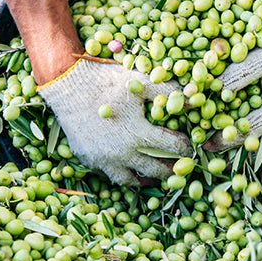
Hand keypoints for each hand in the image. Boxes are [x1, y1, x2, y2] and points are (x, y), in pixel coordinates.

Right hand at [38, 58, 191, 184]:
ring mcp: (103, 159)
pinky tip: (129, 167)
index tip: (189, 147)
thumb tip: (194, 99)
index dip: (184, 147)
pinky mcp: (89, 160)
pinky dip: (122, 173)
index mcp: (138, 133)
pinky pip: (109, 174)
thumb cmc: (106, 80)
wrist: (66, 84)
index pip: (171, 147)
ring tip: (156, 176)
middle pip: (154, 169)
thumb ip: (170, 91)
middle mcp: (121, 152)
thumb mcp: (141, 81)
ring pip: (130, 180)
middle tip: (180, 169)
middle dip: (171, 170)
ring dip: (146, 179)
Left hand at [207, 17, 261, 157]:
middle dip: (232, 154)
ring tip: (226, 160)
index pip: (246, 131)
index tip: (205, 142)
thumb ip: (235, 75)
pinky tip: (248, 150)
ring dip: (248, 157)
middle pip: (257, 149)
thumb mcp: (261, 57)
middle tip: (211, 155)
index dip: (223, 138)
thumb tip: (208, 92)